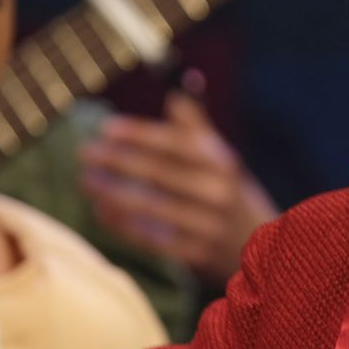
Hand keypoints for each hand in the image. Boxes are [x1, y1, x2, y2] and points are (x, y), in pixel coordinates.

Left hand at [80, 90, 276, 283]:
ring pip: (152, 207)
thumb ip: (197, 130)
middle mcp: (218, 192)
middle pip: (159, 173)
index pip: (175, 143)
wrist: (264, 247)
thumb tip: (175, 93)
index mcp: (222, 162)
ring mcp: (209, 225)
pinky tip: (102, 212)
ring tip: (86, 181)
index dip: (139, 134)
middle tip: (85, 153)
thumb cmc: (232, 196)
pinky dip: (125, 226)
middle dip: (118, 161)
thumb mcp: (223, 161)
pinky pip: (154, 239)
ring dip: (114, 193)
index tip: (106, 128)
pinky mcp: (199, 254)